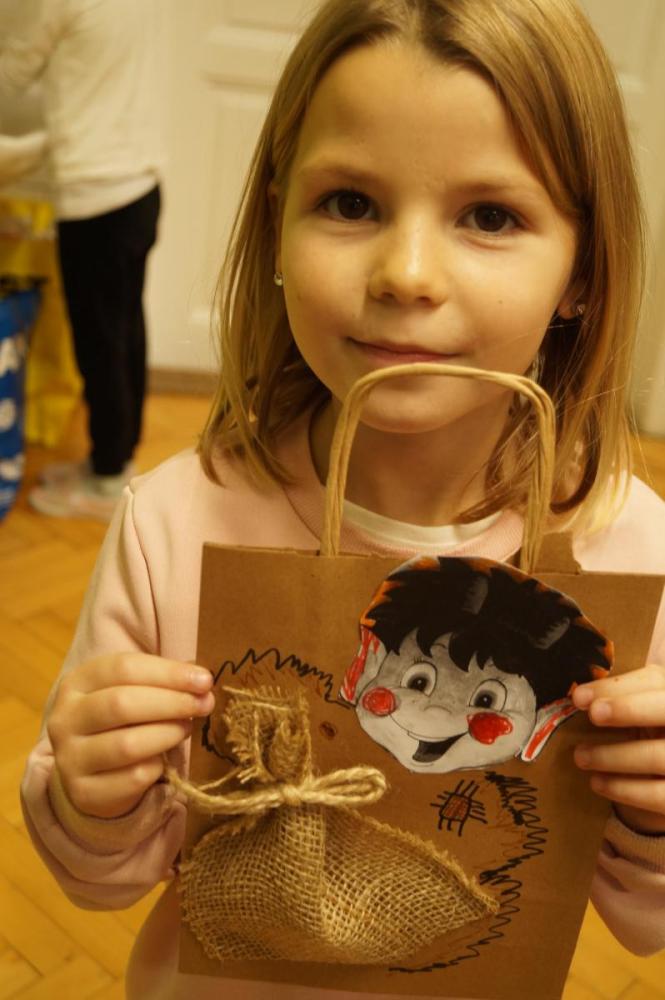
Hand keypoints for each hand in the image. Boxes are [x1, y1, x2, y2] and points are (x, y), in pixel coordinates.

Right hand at [47, 654, 214, 819]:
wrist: (93, 771)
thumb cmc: (121, 721)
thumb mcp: (133, 691)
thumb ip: (163, 682)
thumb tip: (201, 681)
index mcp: (77, 682)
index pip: (123, 668)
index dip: (168, 672)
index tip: (204, 680)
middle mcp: (65, 718)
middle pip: (122, 703)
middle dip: (172, 702)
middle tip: (204, 704)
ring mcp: (69, 758)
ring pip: (127, 745)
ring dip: (167, 734)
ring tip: (186, 728)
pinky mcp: (83, 792)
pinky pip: (132, 778)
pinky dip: (156, 767)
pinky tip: (164, 760)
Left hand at [572, 664, 664, 834]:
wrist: (661, 775)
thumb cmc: (645, 732)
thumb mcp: (639, 708)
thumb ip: (621, 694)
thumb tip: (582, 691)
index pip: (655, 681)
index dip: (617, 687)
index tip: (580, 696)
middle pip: (664, 709)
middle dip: (629, 709)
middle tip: (593, 714)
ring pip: (657, 756)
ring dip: (613, 756)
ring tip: (580, 756)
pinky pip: (658, 794)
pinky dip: (625, 789)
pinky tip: (597, 782)